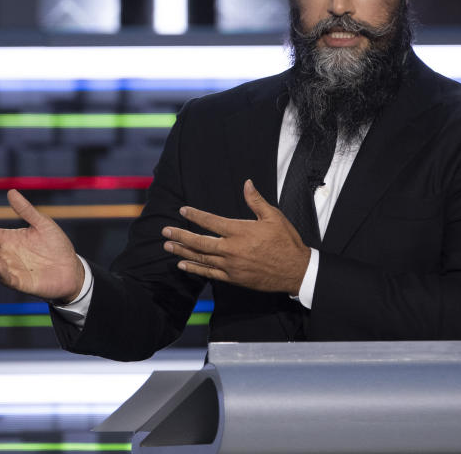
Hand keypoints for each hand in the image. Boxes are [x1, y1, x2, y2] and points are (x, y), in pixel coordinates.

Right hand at [0, 189, 84, 303]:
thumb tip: (10, 191)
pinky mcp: (20, 283)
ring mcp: (11, 269)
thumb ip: (26, 210)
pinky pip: (7, 279)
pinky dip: (1, 274)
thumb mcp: (42, 224)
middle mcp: (6, 254)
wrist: (71, 268)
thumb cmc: (56, 245)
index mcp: (8, 239)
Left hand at [162, 179, 310, 294]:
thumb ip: (256, 201)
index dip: (195, 215)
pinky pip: (209, 273)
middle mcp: (232, 249)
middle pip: (199, 242)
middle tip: (165, 232)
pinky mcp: (233, 278)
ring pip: (201, 257)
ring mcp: (231, 265)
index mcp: (240, 231)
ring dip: (183, 251)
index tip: (183, 210)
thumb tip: (247, 183)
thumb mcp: (274, 217)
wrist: (295, 270)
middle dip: (180, 236)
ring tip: (168, 246)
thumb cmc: (286, 241)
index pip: (211, 221)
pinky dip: (195, 269)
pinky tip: (183, 264)